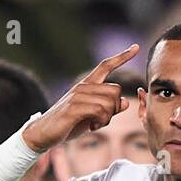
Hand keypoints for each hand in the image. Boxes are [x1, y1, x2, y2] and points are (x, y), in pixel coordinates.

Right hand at [22, 44, 138, 152]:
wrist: (43, 133)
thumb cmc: (68, 125)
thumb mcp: (92, 116)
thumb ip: (108, 109)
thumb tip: (125, 102)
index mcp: (87, 85)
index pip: (106, 66)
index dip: (122, 57)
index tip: (136, 47)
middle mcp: (83, 86)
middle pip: (115, 90)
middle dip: (115, 109)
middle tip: (102, 120)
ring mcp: (77, 95)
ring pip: (110, 102)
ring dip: (107, 118)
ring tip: (95, 124)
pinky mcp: (73, 107)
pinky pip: (100, 110)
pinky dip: (100, 122)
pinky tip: (91, 127)